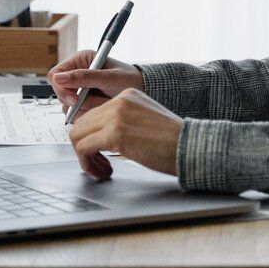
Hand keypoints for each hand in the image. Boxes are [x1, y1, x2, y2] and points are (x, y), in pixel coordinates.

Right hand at [48, 51, 143, 116]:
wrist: (142, 92)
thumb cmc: (130, 80)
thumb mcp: (109, 77)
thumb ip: (85, 77)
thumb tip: (59, 77)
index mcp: (81, 60)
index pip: (55, 74)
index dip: (61, 88)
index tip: (75, 99)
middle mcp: (77, 74)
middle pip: (59, 92)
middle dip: (75, 101)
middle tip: (94, 103)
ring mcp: (79, 90)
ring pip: (67, 106)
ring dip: (85, 108)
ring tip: (104, 102)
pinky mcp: (83, 103)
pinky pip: (76, 114)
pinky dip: (88, 114)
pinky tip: (101, 108)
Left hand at [68, 88, 182, 179]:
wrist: (190, 145)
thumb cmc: (174, 140)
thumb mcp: (146, 120)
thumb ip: (124, 121)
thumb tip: (102, 137)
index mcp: (128, 96)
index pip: (93, 114)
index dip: (92, 136)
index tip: (99, 153)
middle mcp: (119, 101)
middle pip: (81, 123)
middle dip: (85, 147)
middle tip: (97, 165)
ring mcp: (116, 116)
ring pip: (77, 135)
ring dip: (85, 157)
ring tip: (99, 170)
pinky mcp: (114, 134)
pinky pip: (83, 148)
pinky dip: (87, 164)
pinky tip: (102, 171)